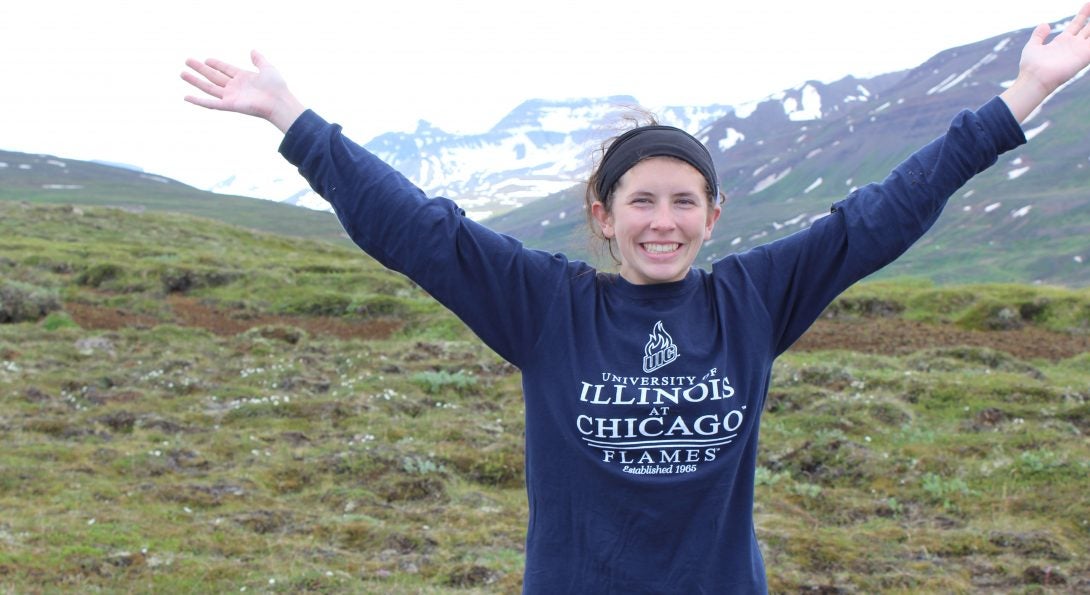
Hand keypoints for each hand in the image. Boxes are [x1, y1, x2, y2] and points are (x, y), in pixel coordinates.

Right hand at [181, 50, 304, 132]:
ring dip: (195, 81)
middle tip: (187, 61)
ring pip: (208, 87)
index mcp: (243, 78)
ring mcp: (231, 96)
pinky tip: (186, 97)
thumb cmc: (276, 87)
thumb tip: (253, 50)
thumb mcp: (267, 68)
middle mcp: (235, 87)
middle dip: (200, 69)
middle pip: (213, 76)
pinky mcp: (229, 105)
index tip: (206, 59)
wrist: (279, 102)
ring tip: (182, 73)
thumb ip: (259, 60)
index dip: (216, 64)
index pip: (225, 69)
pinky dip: (198, 101)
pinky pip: (210, 103)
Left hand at [1001, 3, 1089, 121]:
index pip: (1077, 24)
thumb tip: (1045, 24)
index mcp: (1062, 41)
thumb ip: (1039, 35)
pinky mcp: (1084, 57)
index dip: (1083, 14)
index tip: (1088, 3)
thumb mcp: (1033, 46)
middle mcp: (1073, 45)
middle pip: (1089, 28)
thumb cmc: (1031, 66)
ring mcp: (1080, 51)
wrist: (1034, 79)